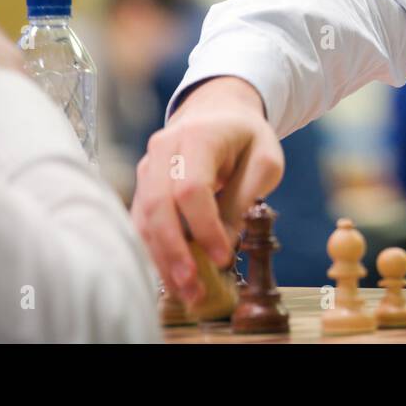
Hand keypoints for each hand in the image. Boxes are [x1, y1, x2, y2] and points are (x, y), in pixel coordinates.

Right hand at [131, 76, 283, 304]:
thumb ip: (244, 198)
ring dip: (162, 259)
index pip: (191, 188)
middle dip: (175, 252)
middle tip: (195, 287)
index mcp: (198, 136)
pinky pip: (141, 222)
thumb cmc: (247, 137)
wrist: (218, 112)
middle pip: (158, 206)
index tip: (224, 257)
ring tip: (185, 293)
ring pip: (144, 218)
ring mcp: (147, 166)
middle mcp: (163, 149)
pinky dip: (154, 251)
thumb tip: (224, 243)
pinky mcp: (143, 185)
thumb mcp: (264, 160)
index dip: (204, 228)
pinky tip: (172, 277)